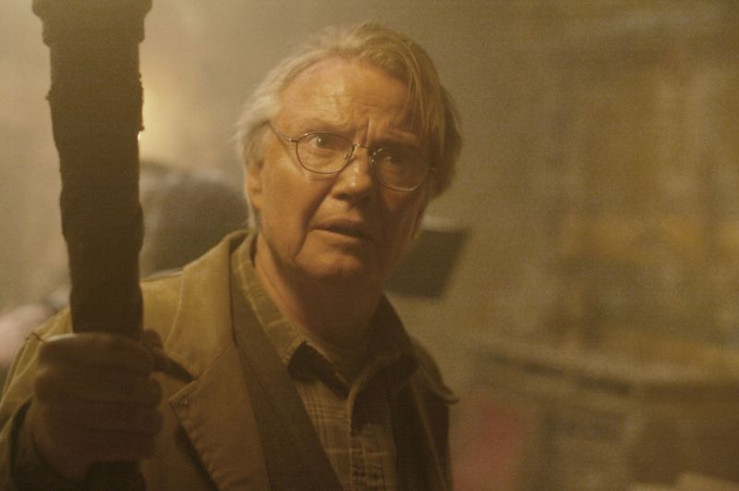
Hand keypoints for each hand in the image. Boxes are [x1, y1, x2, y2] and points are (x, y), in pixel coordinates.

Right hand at [26, 329, 166, 479]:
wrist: (52, 427)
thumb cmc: (87, 379)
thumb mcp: (106, 353)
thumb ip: (140, 343)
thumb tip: (161, 359)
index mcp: (56, 350)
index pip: (113, 347)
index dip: (142, 357)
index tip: (150, 365)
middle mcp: (50, 381)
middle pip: (125, 385)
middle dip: (151, 391)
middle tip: (155, 394)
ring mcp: (56, 416)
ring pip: (128, 416)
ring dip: (152, 418)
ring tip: (154, 417)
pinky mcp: (69, 447)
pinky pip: (122, 445)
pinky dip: (144, 442)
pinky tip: (147, 439)